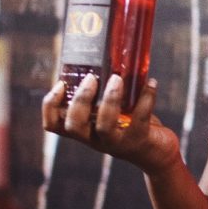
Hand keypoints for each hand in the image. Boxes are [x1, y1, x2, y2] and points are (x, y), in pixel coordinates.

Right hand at [42, 74, 180, 175]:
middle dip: (80, 100)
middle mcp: (95, 138)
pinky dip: (146, 98)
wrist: (157, 154)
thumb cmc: (131, 126)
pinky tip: (151, 83)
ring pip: (104, 126)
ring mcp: (117, 142)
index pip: (53, 124)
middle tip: (90, 78)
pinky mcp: (139, 140)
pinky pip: (140, 118)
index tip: (60, 84)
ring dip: (109, 100)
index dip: (50, 106)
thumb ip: (104, 94)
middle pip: (74, 126)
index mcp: (84, 129)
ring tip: (117, 78)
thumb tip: (107, 54)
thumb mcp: (112, 112)